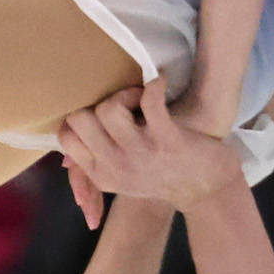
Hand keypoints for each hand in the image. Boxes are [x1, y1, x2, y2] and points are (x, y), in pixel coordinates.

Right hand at [57, 80, 246, 228]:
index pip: (66, 136)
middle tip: (124, 106)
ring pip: (108, 108)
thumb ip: (96, 162)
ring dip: (126, 95)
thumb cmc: (164, 175)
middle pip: (81, 118)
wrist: (208, 189)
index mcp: (101, 174)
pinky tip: (161, 83)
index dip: (81, 118)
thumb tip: (67, 151)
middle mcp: (115, 166)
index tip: (105, 117)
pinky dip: (155, 85)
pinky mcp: (167, 139)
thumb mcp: (123, 179)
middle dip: (100, 103)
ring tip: (142, 98)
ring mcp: (141, 153)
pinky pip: (150, 100)